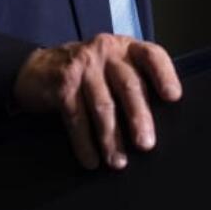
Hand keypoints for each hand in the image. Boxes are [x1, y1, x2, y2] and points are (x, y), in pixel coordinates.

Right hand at [11, 34, 181, 170]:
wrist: (37, 69)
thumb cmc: (87, 74)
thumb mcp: (112, 68)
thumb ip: (133, 82)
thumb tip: (158, 122)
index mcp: (125, 48)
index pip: (151, 55)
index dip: (164, 75)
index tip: (173, 97)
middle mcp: (106, 51)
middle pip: (128, 85)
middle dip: (139, 117)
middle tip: (146, 144)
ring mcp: (83, 65)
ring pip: (103, 105)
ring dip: (111, 138)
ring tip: (118, 161)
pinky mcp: (63, 83)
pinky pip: (77, 117)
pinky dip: (84, 142)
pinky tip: (91, 159)